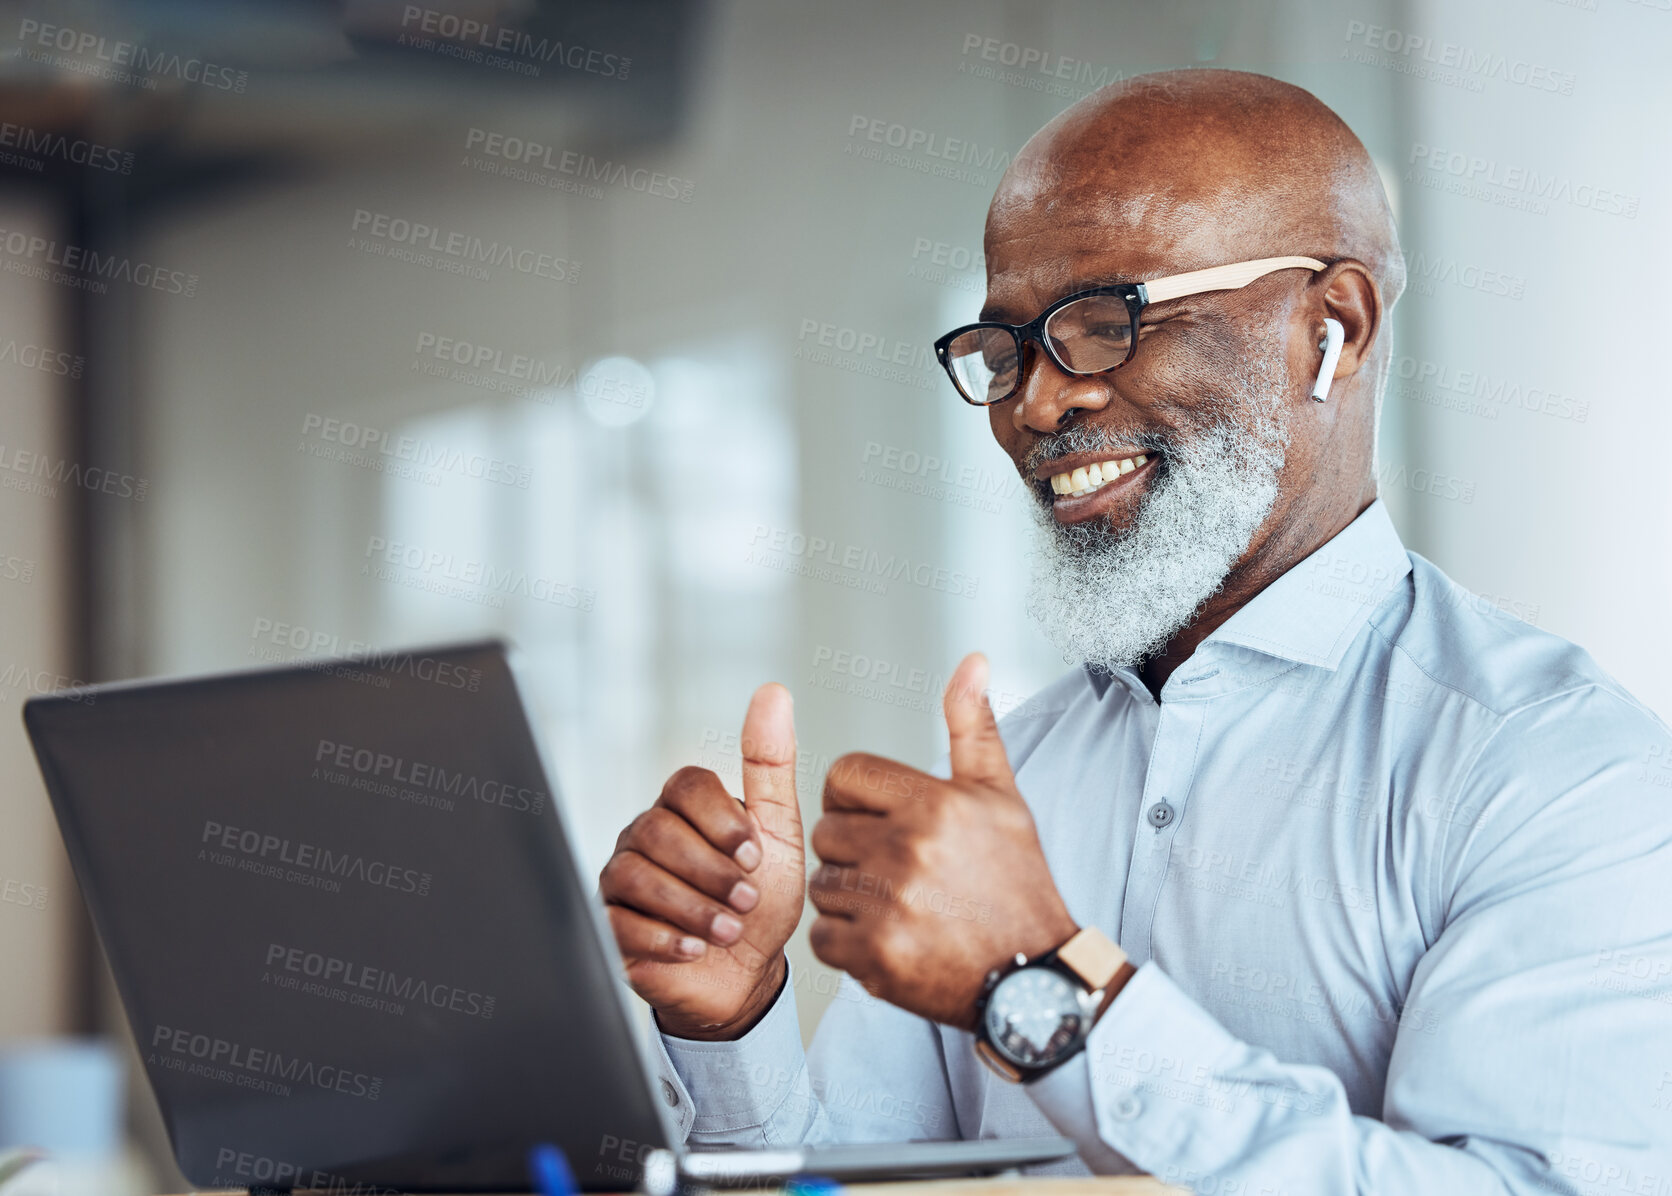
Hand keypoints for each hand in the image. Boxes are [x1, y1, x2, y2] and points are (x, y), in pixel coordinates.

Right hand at [599, 684, 804, 1039]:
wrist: (745, 976)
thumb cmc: (761, 901)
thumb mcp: (780, 834)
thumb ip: (772, 767)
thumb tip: (774, 693)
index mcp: (685, 808)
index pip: (685, 785)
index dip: (721, 819)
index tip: (755, 853)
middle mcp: (646, 834)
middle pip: (658, 830)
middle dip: (710, 870)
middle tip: (746, 899)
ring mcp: (622, 877)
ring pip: (635, 874)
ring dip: (690, 907)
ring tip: (728, 930)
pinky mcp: (610, 925)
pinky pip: (617, 921)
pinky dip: (662, 938)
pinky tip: (694, 949)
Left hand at [807, 653, 1078, 1030]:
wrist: (1035, 979)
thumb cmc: (1016, 883)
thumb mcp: (1001, 798)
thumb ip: (973, 728)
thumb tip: (972, 661)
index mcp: (934, 803)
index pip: (843, 774)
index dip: (855, 798)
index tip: (882, 821)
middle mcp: (909, 848)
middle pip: (826, 831)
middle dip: (853, 850)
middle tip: (898, 872)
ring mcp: (890, 904)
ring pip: (823, 885)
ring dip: (850, 899)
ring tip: (899, 907)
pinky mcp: (875, 955)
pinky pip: (822, 936)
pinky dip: (847, 944)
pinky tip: (891, 940)